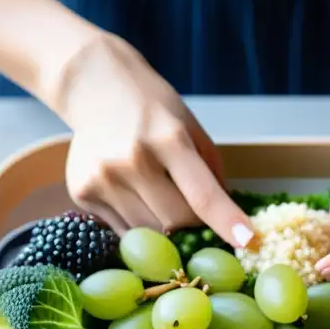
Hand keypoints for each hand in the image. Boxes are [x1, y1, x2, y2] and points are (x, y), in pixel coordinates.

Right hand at [63, 36, 253, 246]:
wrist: (94, 86)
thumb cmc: (152, 110)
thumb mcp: (190, 129)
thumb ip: (211, 174)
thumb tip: (228, 221)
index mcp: (169, 139)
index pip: (202, 194)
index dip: (226, 221)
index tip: (248, 242)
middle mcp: (133, 160)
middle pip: (175, 223)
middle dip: (192, 227)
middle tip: (195, 218)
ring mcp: (103, 179)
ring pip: (148, 233)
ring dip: (163, 229)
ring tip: (157, 199)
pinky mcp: (81, 193)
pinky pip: (122, 230)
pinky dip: (137, 225)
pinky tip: (133, 196)